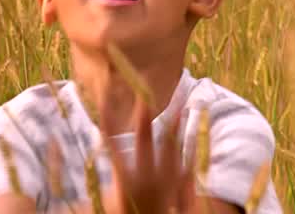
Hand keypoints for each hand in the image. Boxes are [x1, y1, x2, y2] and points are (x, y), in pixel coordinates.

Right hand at [99, 97, 197, 213]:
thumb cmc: (130, 210)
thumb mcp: (113, 198)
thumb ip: (112, 176)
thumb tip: (98, 162)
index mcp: (124, 178)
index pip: (112, 144)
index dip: (107, 120)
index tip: (104, 100)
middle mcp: (145, 175)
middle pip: (144, 138)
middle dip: (143, 114)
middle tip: (144, 93)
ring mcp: (166, 178)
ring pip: (170, 145)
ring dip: (174, 123)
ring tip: (178, 103)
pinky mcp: (182, 182)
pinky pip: (188, 158)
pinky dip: (191, 141)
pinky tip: (196, 127)